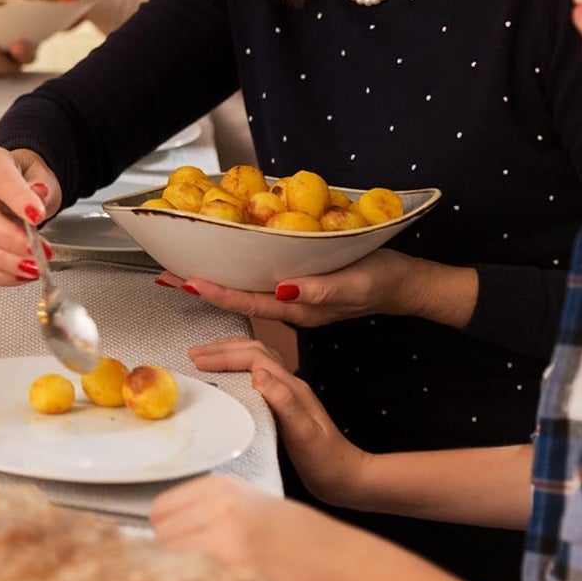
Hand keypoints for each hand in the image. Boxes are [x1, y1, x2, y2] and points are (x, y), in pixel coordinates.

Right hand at [0, 146, 61, 283]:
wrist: (19, 184)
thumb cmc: (28, 177)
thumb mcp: (42, 173)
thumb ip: (44, 185)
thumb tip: (40, 193)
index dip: (17, 199)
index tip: (37, 215)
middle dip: (11, 240)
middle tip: (38, 250)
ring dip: (8, 263)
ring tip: (36, 267)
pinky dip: (2, 275)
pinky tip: (22, 274)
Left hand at [151, 475, 347, 580]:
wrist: (329, 558)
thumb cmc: (289, 537)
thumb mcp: (245, 505)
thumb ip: (204, 512)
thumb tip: (160, 534)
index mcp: (219, 485)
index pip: (159, 509)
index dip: (166, 534)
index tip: (177, 548)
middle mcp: (218, 503)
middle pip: (159, 535)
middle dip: (168, 556)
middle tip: (192, 571)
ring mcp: (224, 533)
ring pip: (168, 558)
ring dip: (177, 574)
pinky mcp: (232, 564)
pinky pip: (188, 578)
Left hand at [156, 250, 474, 330]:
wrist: (411, 287)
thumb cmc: (386, 280)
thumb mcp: (357, 282)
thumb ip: (322, 289)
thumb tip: (285, 291)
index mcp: (303, 309)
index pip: (250, 302)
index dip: (218, 293)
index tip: (188, 283)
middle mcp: (295, 309)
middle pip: (242, 302)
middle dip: (206, 293)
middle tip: (170, 280)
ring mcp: (301, 303)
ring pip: (251, 296)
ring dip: (220, 288)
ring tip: (188, 278)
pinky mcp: (308, 292)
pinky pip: (267, 289)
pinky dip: (244, 281)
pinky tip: (233, 271)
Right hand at [185, 337, 368, 504]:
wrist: (346, 477)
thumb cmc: (327, 461)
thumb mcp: (305, 434)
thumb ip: (284, 403)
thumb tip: (259, 374)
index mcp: (293, 387)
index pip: (254, 358)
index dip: (225, 356)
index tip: (199, 361)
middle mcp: (290, 385)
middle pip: (254, 351)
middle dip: (222, 349)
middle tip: (195, 353)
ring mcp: (288, 393)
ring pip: (257, 358)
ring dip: (231, 353)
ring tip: (207, 355)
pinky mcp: (284, 405)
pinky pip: (258, 373)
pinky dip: (239, 366)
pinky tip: (231, 375)